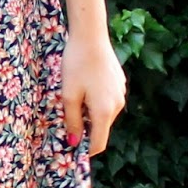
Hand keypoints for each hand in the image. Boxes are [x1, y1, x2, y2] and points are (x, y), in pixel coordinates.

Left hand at [60, 27, 126, 156]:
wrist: (91, 36)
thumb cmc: (76, 65)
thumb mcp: (68, 95)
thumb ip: (72, 121)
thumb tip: (74, 142)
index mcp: (104, 111)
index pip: (98, 143)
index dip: (85, 150)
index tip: (71, 150)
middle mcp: (117, 105)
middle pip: (101, 128)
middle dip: (86, 130)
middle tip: (67, 120)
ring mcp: (120, 93)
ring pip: (104, 114)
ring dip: (91, 114)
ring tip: (74, 98)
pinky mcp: (119, 83)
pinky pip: (108, 101)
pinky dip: (96, 102)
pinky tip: (85, 86)